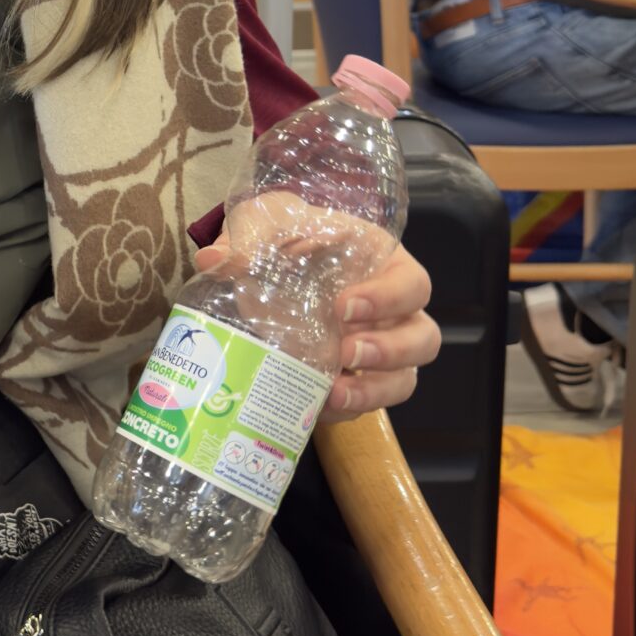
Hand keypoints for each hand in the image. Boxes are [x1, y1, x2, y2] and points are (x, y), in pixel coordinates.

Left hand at [191, 217, 436, 420]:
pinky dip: (345, 411)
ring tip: (334, 392)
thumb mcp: (266, 225)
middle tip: (344, 352)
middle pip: (423, 339)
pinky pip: (367, 406)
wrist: (270, 269)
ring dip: (373, 391)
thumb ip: (246, 237)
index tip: (344, 306)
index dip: (388, 298)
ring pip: (404, 380)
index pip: (411, 284)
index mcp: (383, 265)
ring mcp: (381, 352)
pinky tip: (314, 409)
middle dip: (389, 351)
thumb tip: (212, 259)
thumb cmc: (283, 237)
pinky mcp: (358, 381)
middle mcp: (394, 312)